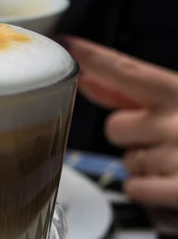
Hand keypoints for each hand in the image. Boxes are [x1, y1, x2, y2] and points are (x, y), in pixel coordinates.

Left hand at [65, 36, 177, 207]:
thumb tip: (89, 80)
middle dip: (131, 134)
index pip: (129, 72)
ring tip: (175, 159)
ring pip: (125, 162)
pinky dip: (147, 189)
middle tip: (161, 136)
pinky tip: (170, 181)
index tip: (71, 48)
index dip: (96, 60)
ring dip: (144, 164)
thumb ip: (132, 91)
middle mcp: (176, 121)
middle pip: (114, 128)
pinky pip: (135, 189)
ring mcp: (177, 156)